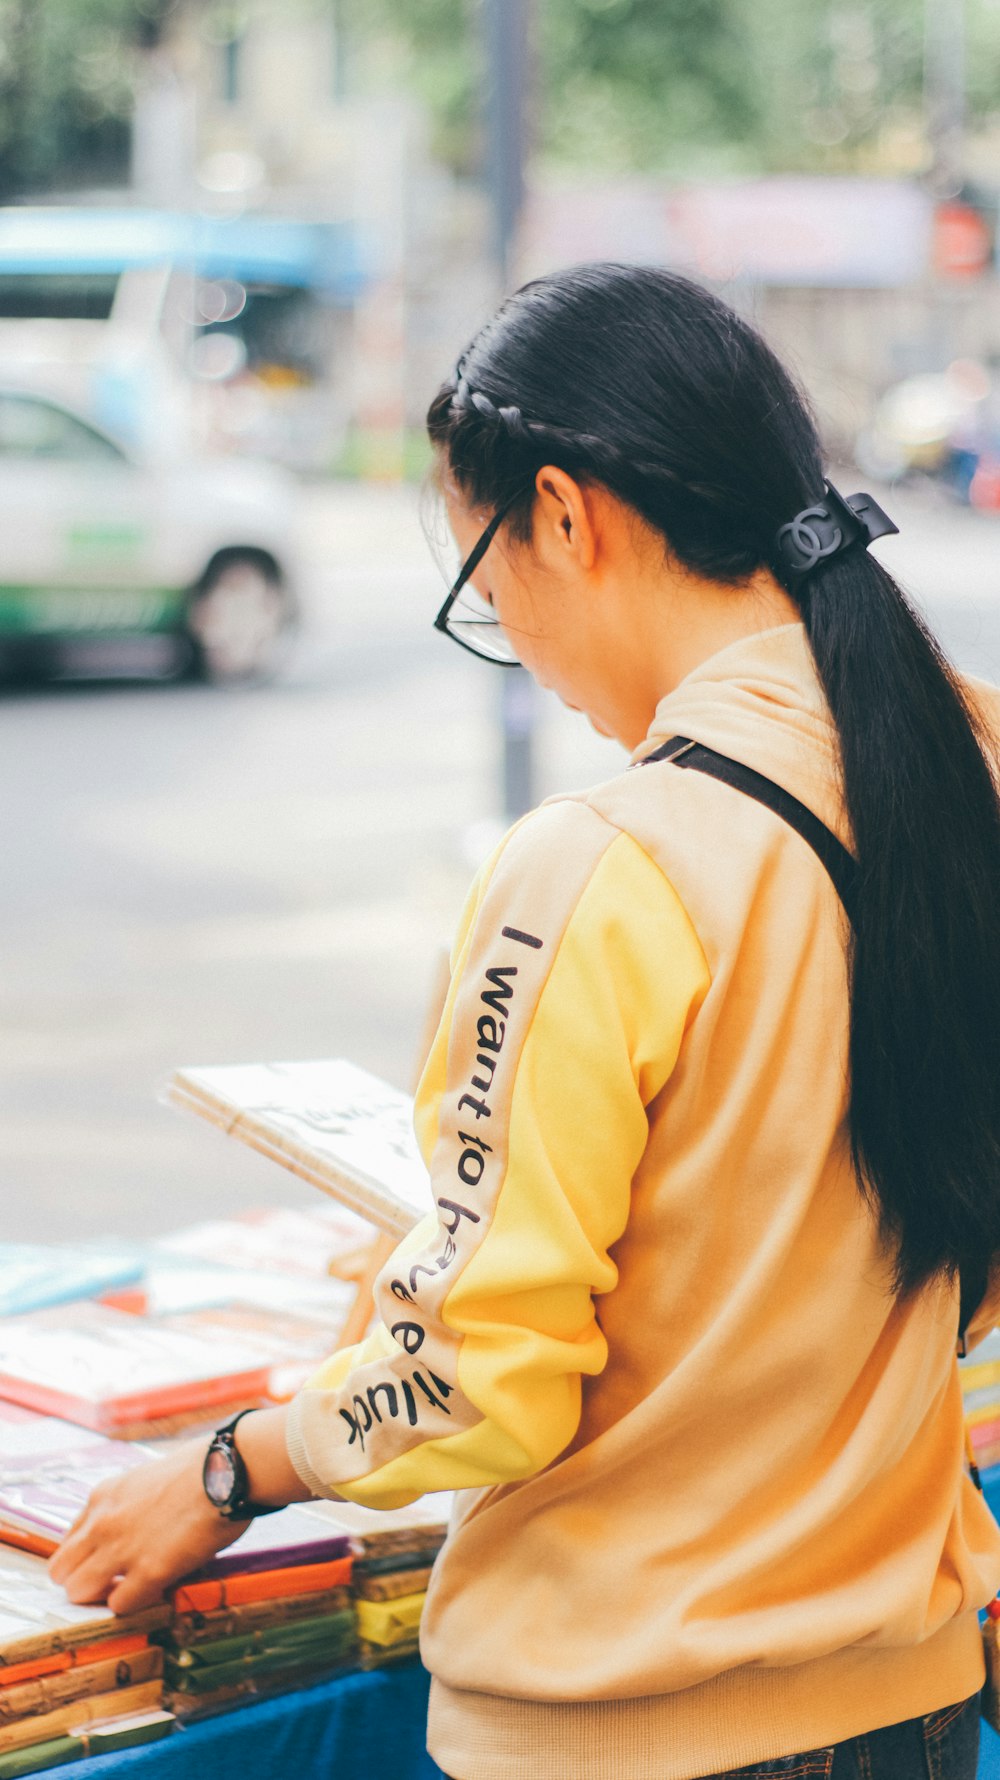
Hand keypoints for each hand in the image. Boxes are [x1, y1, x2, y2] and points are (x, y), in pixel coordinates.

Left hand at [48, 1437, 247, 1615]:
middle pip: (61, 1571)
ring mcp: (122, 1548)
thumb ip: (126, 1505)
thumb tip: (130, 1528)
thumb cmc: (200, 1470)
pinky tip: (152, 1591)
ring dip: (101, 1596)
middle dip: (82, 1580)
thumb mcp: (145, 1479)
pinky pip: (119, 1604)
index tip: (104, 1562)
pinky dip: (133, 1604)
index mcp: (102, 1496)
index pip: (69, 1541)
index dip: (86, 1557)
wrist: (227, 1470)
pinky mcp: (149, 1571)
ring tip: (128, 1590)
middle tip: (110, 1582)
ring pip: (78, 1592)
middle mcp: (102, 1523)